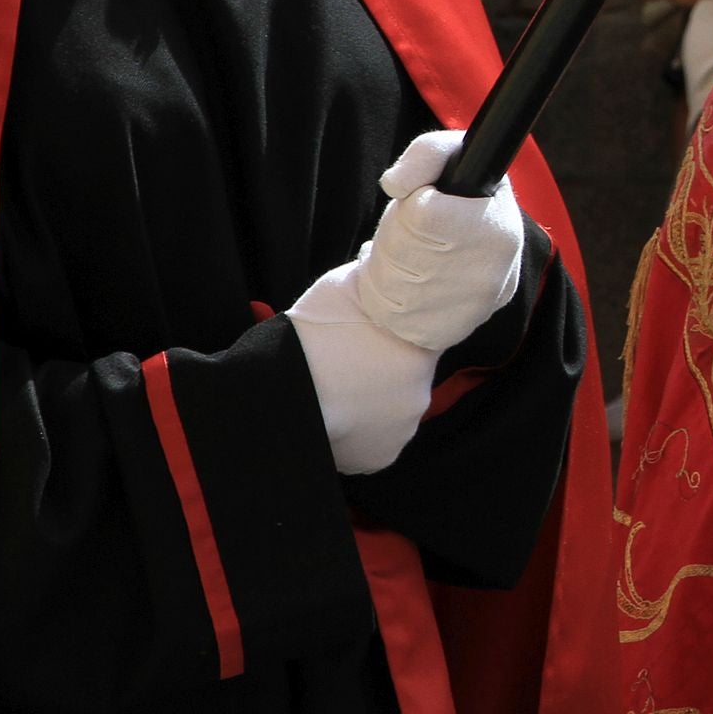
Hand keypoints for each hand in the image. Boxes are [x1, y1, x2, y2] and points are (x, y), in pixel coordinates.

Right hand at [285, 259, 439, 472]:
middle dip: (387, 369)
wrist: (282, 392)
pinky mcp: (381, 456)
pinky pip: (376, 441)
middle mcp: (421, 391)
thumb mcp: (345, 287)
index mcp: (421, 349)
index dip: (408, 331)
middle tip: (351, 361)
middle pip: (409, 376)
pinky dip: (362, 432)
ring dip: (375, 402)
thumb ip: (373, 279)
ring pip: (394, 410)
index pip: (429, 336)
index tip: (386, 331)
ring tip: (340, 391)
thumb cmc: (312, 334)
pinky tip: (338, 417)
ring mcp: (403, 427)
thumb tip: (382, 256)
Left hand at [354, 129, 526, 350]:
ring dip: (385, 264)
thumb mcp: (453, 160)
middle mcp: (492, 277)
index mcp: (502, 230)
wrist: (465, 263)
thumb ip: (427, 153)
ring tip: (405, 256)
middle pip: (403, 249)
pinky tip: (402, 284)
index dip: (415, 205)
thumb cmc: (455, 203)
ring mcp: (467, 313)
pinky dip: (381, 293)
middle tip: (411, 233)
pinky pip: (386, 312)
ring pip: (391, 282)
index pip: (425, 215)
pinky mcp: (442, 335)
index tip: (426, 204)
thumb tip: (394, 184)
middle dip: (396, 235)